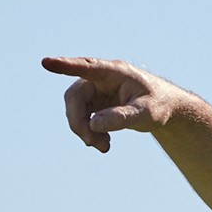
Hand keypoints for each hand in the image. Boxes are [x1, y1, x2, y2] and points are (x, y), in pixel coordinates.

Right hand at [41, 56, 184, 152]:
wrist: (164, 107)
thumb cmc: (159, 104)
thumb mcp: (146, 113)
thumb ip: (122, 118)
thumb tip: (94, 125)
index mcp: (115, 72)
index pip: (87, 67)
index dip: (66, 66)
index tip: (47, 63)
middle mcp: (100, 79)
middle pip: (75, 97)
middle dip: (78, 122)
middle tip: (91, 143)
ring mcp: (95, 90)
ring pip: (75, 110)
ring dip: (84, 131)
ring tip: (104, 148)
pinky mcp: (94, 103)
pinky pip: (82, 118)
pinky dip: (89, 133)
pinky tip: (104, 144)